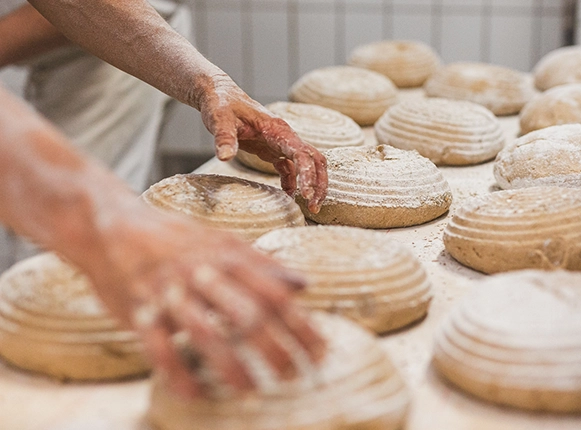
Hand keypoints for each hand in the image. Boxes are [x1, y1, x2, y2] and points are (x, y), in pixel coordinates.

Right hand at [89, 207, 325, 397]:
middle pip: (247, 315)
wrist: (113, 226)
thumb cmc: (178, 238)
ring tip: (253, 391)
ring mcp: (169, 291)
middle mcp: (202, 272)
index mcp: (228, 255)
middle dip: (275, 349)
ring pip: (205, 334)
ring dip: (231, 367)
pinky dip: (178, 375)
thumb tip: (305, 284)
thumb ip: (265, 265)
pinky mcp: (139, 309)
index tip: (321, 351)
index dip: (302, 325)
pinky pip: (159, 349)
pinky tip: (197, 395)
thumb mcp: (224, 242)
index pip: (275, 294)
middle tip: (296, 376)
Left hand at [195, 74, 326, 212]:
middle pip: (315, 159)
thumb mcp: (219, 119)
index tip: (306, 194)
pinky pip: (290, 168)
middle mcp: (285, 136)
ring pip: (307, 164)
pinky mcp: (272, 150)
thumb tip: (224, 158)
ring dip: (312, 184)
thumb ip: (224, 137)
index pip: (302, 153)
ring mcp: (280, 143)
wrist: (219, 95)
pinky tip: (288, 197)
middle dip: (319, 183)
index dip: (307, 174)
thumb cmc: (220, 103)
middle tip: (314, 207)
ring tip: (311, 207)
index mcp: (278, 129)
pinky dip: (293, 183)